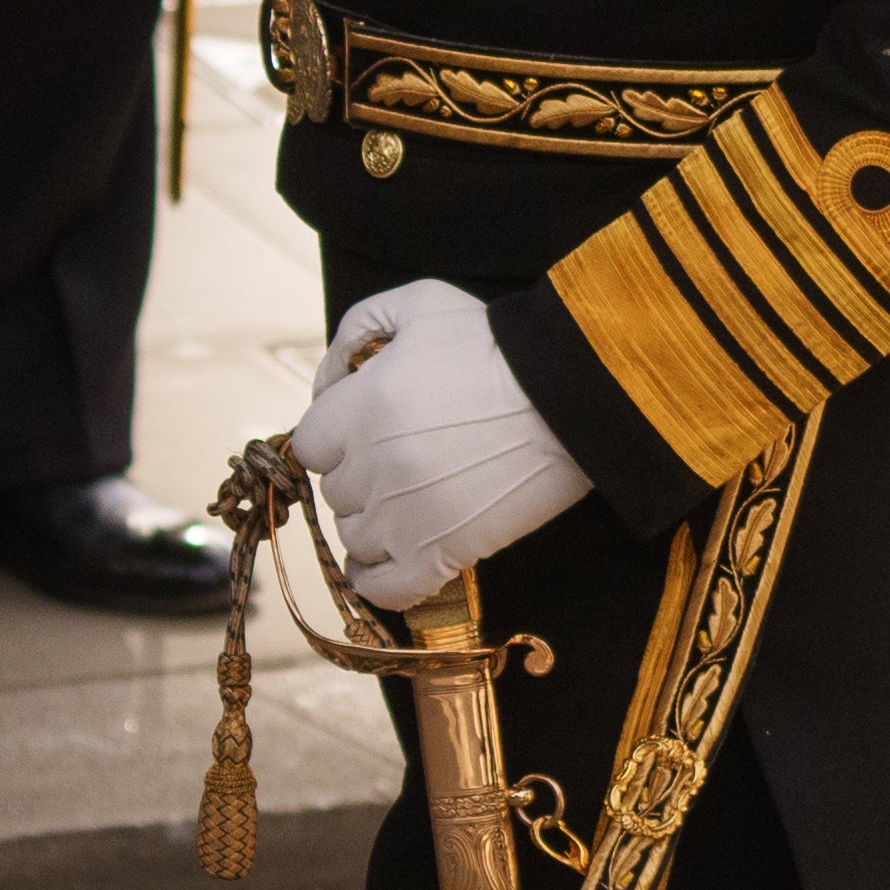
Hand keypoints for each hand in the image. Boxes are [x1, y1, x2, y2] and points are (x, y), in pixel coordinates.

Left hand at [295, 280, 591, 610]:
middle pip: (337, 492)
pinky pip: (385, 587)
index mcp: (357, 409)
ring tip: (417, 502)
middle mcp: (371, 468)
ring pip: (356, 536)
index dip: (341, 439)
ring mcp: (404, 517)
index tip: (372, 433)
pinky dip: (378, 582)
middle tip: (412, 459)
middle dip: (366, 476)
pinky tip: (388, 565)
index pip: (311, 445)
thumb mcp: (424, 302)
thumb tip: (327, 377)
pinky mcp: (442, 553)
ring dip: (377, 523)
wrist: (579, 395)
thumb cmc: (501, 346)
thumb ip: (359, 326)